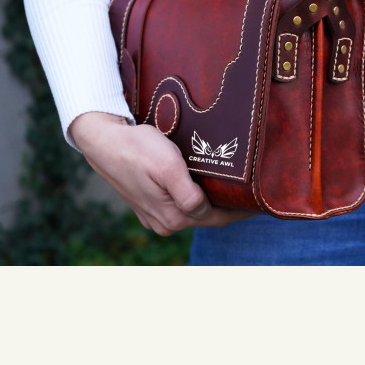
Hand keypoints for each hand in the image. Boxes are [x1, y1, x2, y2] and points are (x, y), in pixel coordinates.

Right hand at [69, 112, 254, 235]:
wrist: (103, 141)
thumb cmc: (137, 148)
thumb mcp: (168, 166)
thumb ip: (189, 195)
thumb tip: (205, 209)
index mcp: (173, 217)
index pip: (219, 218)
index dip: (241, 209)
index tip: (261, 201)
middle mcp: (164, 223)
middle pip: (207, 216)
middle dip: (228, 205)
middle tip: (251, 190)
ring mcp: (154, 216)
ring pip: (193, 210)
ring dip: (211, 200)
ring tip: (231, 186)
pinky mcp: (148, 205)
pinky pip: (179, 204)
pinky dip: (194, 196)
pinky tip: (203, 184)